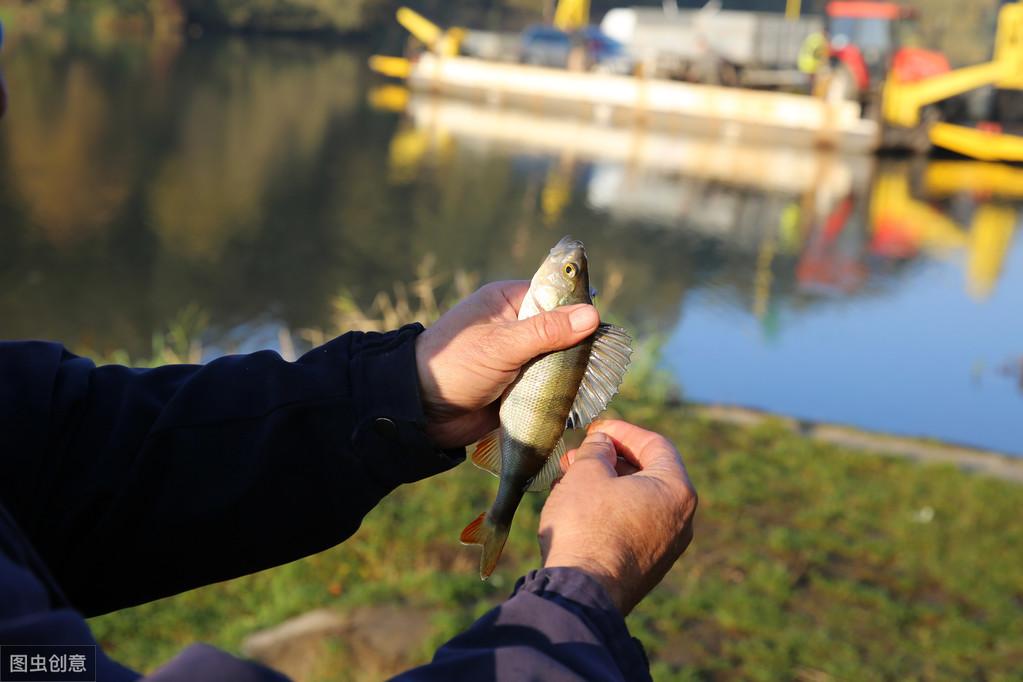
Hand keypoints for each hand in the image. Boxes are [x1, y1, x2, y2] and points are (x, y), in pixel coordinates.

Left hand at [415, 281, 599, 448]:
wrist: (421, 413)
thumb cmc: (455, 365)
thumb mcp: (502, 345)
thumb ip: (546, 332)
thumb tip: (592, 315)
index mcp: (507, 301)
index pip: (554, 295)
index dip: (579, 308)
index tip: (603, 327)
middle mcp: (515, 325)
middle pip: (561, 329)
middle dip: (580, 345)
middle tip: (603, 362)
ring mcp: (518, 356)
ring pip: (558, 359)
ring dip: (571, 372)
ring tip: (596, 384)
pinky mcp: (518, 385)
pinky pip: (548, 384)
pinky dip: (560, 392)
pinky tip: (579, 400)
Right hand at [539, 420, 697, 615]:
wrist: (582, 592)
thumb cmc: (586, 527)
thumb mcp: (587, 474)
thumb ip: (597, 450)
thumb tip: (602, 444)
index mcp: (676, 489)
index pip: (655, 444)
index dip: (623, 431)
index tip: (596, 429)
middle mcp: (681, 518)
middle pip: (648, 472)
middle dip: (611, 458)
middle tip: (579, 453)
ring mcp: (666, 546)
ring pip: (637, 500)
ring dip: (606, 484)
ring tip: (570, 478)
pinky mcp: (647, 566)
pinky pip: (632, 524)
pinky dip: (609, 509)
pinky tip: (578, 506)